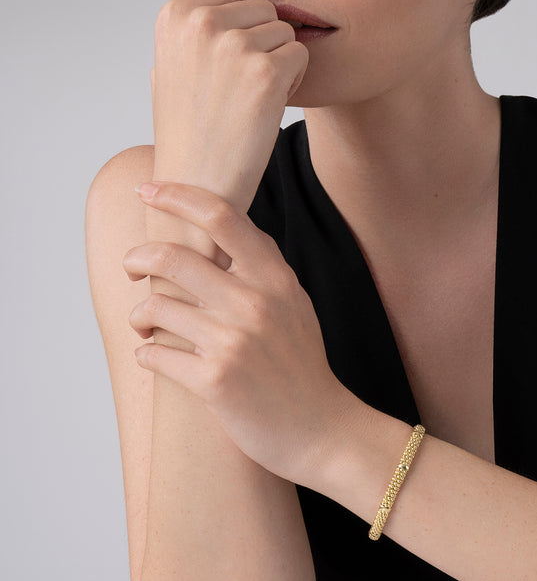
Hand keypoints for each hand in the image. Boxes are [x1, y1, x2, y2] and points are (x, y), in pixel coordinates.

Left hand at [123, 181, 365, 487]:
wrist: (323, 429)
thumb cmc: (301, 365)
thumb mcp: (294, 303)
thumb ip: (261, 268)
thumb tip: (220, 230)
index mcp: (276, 278)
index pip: (222, 217)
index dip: (178, 196)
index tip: (149, 188)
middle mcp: (255, 302)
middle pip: (173, 258)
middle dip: (139, 258)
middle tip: (131, 265)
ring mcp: (235, 341)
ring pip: (156, 308)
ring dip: (140, 314)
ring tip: (145, 323)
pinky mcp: (216, 380)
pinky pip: (154, 354)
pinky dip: (146, 352)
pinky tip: (154, 354)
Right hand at [151, 0, 308, 213]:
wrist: (196, 182)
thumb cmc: (189, 126)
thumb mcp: (174, 62)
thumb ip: (198, 23)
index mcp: (175, 13)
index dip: (247, 11)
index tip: (237, 47)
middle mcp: (201, 21)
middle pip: (265, 5)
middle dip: (264, 39)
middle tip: (243, 80)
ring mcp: (233, 45)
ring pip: (285, 31)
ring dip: (279, 61)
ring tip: (251, 95)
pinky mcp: (265, 73)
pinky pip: (301, 55)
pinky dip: (294, 80)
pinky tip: (268, 105)